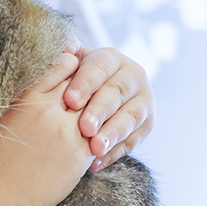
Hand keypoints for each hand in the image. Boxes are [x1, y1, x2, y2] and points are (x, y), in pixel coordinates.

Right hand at [0, 52, 93, 205]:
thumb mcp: (5, 117)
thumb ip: (27, 97)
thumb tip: (46, 83)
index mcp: (27, 98)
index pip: (62, 65)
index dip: (71, 65)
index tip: (73, 71)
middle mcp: (48, 111)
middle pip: (83, 83)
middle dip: (89, 85)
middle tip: (89, 92)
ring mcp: (67, 132)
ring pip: (96, 107)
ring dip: (98, 108)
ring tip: (91, 115)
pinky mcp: (79, 155)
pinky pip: (101, 135)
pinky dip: (100, 132)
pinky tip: (93, 136)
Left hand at [62, 45, 154, 171]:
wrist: (85, 102)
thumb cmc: (66, 83)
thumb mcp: (63, 67)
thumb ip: (61, 55)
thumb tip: (61, 41)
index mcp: (109, 58)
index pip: (100, 67)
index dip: (85, 83)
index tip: (69, 101)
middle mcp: (131, 75)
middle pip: (117, 92)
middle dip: (100, 111)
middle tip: (84, 128)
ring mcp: (142, 100)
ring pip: (131, 116)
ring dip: (113, 134)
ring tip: (94, 149)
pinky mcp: (146, 124)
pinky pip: (134, 140)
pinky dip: (115, 153)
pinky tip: (96, 164)